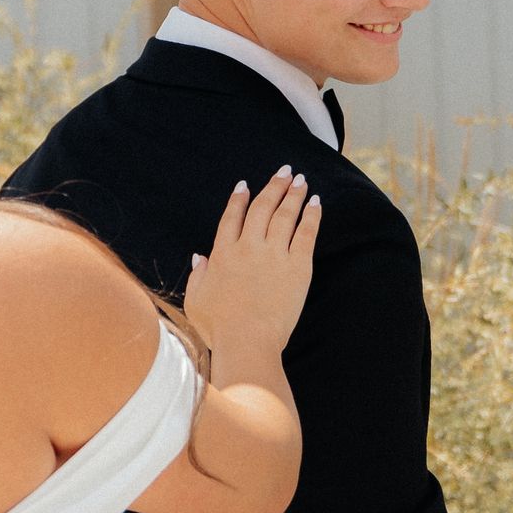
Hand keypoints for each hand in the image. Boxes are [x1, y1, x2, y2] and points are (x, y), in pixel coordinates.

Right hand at [184, 167, 321, 365]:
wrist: (247, 341)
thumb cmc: (219, 328)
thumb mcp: (196, 300)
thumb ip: (197, 275)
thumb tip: (198, 257)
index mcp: (222, 254)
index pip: (232, 217)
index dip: (239, 199)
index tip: (245, 185)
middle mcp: (248, 247)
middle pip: (262, 208)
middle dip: (273, 186)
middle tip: (284, 171)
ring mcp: (273, 254)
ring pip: (285, 215)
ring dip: (294, 195)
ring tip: (301, 180)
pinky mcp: (297, 266)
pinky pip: (306, 233)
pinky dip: (312, 216)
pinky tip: (316, 203)